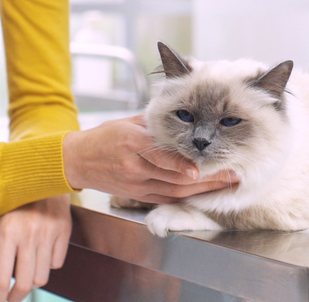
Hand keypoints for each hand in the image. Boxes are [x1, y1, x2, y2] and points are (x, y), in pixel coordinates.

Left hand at [0, 194, 70, 301]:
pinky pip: (57, 263)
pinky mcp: (65, 231)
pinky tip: (41, 249)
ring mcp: (49, 233)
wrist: (42, 175)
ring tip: (25, 268)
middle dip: (16, 297)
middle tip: (12, 299)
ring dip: (31, 279)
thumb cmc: (11, 202)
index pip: (2, 278)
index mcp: (6, 232)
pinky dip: (48, 263)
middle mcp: (29, 234)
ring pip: (42, 277)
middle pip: (24, 283)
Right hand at [62, 114, 237, 202]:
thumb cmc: (105, 136)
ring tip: (226, 182)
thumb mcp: (127, 121)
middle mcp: (134, 166)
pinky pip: (166, 198)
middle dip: (207, 178)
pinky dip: (187, 196)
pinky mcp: (138, 195)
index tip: (199, 169)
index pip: (159, 156)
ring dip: (203, 190)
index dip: (180, 165)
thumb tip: (184, 111)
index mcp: (131, 142)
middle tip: (231, 174)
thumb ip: (155, 121)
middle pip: (174, 177)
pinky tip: (205, 192)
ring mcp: (136, 183)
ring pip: (174, 191)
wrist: (77, 161)